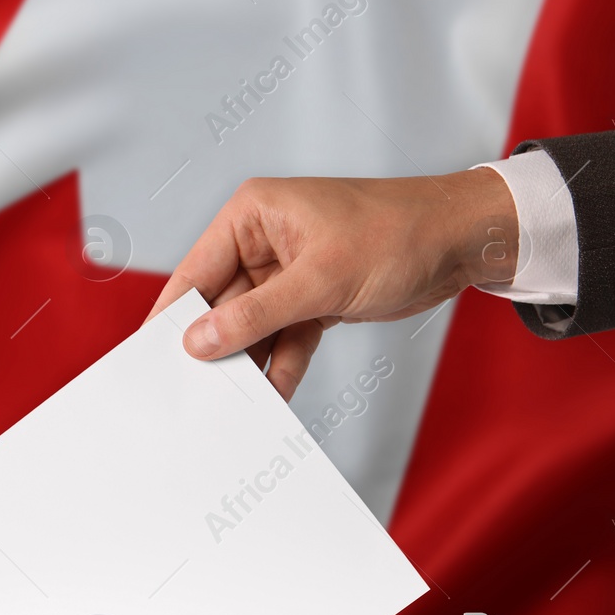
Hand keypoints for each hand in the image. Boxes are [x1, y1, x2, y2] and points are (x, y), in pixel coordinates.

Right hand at [145, 168, 518, 399]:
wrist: (463, 240)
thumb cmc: (398, 232)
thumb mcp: (319, 279)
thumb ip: (255, 315)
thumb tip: (200, 341)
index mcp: (253, 215)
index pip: (196, 270)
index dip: (174, 314)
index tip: (151, 353)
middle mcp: (263, 241)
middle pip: (221, 303)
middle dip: (215, 345)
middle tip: (195, 387)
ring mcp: (288, 272)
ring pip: (252, 326)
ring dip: (250, 360)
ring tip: (234, 399)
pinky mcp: (313, 298)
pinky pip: (285, 337)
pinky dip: (282, 363)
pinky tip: (275, 393)